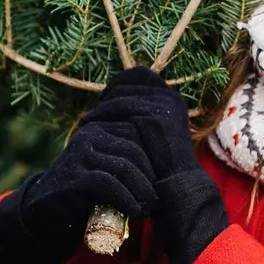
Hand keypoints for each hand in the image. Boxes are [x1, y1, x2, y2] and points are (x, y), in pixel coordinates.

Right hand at [0, 81, 159, 263]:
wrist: (43, 213)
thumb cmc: (83, 192)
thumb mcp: (105, 169)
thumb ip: (126, 160)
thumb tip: (168, 162)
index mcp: (99, 128)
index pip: (137, 133)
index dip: (154, 158)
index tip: (161, 181)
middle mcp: (89, 135)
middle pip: (134, 149)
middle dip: (151, 175)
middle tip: (156, 198)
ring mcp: (80, 154)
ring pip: (125, 165)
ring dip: (142, 189)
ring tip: (148, 207)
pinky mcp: (74, 176)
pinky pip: (109, 184)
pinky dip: (127, 199)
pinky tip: (134, 211)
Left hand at [102, 66, 230, 263]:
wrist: (177, 187)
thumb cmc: (161, 167)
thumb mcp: (151, 135)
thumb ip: (138, 117)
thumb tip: (111, 104)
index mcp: (171, 98)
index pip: (140, 75)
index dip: (119, 85)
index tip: (103, 100)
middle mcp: (169, 96)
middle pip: (129, 80)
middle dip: (108, 94)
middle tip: (92, 111)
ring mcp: (163, 104)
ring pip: (121, 95)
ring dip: (101, 107)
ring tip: (86, 121)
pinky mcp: (153, 116)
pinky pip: (119, 107)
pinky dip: (102, 115)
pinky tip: (90, 125)